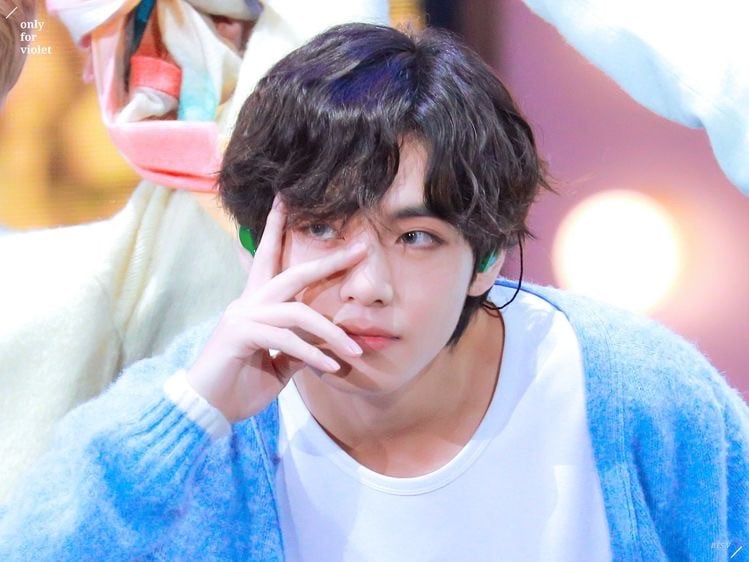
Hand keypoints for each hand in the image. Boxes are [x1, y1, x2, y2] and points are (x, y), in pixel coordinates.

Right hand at [186, 195, 365, 421]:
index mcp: (255, 305)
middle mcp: (248, 303)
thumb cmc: (238, 386)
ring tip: (354, 352)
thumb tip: (322, 347)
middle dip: (328, 260)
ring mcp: (243, 316)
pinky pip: (286, 339)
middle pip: (292, 272)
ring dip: (331, 332)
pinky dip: (312, 354)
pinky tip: (329, 368)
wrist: (205, 410)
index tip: (287, 200)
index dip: (276, 229)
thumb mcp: (278, 365)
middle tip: (361, 248)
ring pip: (298, 311)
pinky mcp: (240, 335)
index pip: (268, 259)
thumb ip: (297, 350)